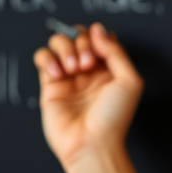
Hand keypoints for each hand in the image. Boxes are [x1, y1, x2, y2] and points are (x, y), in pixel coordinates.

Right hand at [33, 23, 143, 169]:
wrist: (92, 143)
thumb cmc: (114, 117)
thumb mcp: (129, 80)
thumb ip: (116, 51)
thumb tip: (97, 29)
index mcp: (110, 68)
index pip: (100, 37)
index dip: (98, 36)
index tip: (99, 47)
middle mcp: (89, 70)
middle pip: (78, 35)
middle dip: (81, 42)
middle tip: (87, 63)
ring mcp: (68, 76)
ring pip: (59, 42)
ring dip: (65, 48)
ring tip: (73, 69)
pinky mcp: (49, 84)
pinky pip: (42, 57)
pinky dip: (48, 58)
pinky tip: (58, 73)